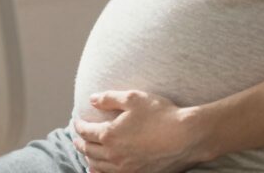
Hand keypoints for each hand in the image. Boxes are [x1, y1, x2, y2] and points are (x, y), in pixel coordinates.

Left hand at [72, 90, 213, 172]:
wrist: (185, 137)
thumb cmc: (161, 115)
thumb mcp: (134, 99)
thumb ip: (110, 98)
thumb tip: (92, 99)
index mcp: (109, 135)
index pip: (86, 131)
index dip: (79, 125)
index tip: (77, 121)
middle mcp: (112, 155)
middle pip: (89, 150)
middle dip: (80, 142)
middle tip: (77, 137)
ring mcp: (123, 168)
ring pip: (97, 166)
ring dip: (88, 158)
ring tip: (86, 152)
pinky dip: (98, 172)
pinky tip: (97, 170)